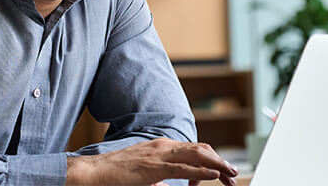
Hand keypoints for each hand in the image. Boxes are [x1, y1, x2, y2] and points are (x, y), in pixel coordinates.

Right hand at [66, 138, 237, 185]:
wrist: (95, 173)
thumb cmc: (117, 175)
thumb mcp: (146, 175)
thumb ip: (162, 178)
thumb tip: (174, 185)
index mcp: (162, 147)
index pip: (194, 151)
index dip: (212, 161)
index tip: (223, 175)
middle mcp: (163, 146)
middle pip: (201, 150)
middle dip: (220, 162)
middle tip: (233, 176)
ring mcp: (159, 154)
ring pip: (196, 155)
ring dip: (217, 165)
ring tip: (230, 174)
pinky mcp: (153, 167)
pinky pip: (182, 168)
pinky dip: (200, 171)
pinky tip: (213, 175)